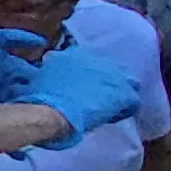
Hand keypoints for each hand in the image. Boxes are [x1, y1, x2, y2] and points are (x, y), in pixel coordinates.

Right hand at [13, 49, 142, 144]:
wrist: (50, 111)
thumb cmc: (39, 97)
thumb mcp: (42, 76)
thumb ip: (52, 71)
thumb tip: (50, 70)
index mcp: (76, 53)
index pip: (89, 60)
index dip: (87, 74)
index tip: (80, 85)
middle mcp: (99, 59)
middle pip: (112, 69)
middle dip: (107, 81)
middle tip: (96, 96)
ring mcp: (114, 75)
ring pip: (128, 82)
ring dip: (118, 93)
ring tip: (108, 107)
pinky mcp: (124, 93)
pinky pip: (132, 102)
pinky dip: (124, 110)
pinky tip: (111, 118)